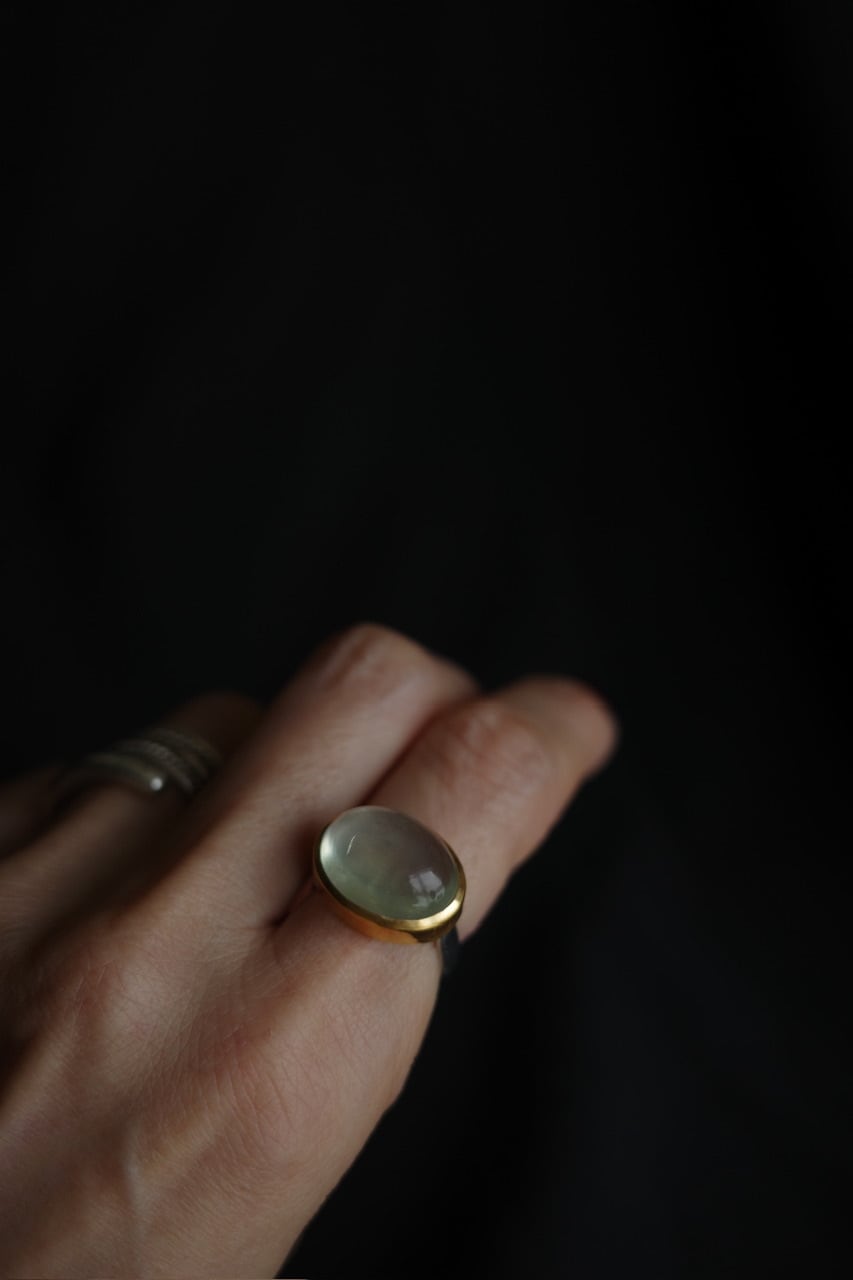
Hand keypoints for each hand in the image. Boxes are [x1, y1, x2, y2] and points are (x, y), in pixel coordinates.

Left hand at [0, 624, 616, 1277]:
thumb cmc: (98, 1273)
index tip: (564, 724)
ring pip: (227, 718)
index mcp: (279, 1057)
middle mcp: (156, 935)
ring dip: (273, 771)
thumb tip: (424, 852)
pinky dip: (151, 813)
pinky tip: (118, 903)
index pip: (461, 798)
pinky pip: (109, 768)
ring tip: (238, 881)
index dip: (543, 735)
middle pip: (360, 685)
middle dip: (434, 698)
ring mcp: (45, 871)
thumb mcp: (285, 1168)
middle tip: (436, 754)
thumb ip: (357, 1000)